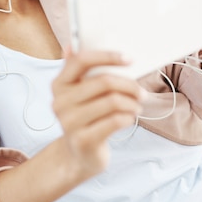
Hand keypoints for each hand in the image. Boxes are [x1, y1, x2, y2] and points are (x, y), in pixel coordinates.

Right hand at [51, 49, 142, 176]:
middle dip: (129, 85)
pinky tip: (130, 118)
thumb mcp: (78, 93)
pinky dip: (129, 117)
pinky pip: (116, 121)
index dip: (107, 56)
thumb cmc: (85, 117)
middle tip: (142, 92)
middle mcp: (60, 102)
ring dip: (132, 103)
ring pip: (113, 101)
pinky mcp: (83, 140)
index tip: (130, 59)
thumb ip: (76, 71)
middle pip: (104, 82)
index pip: (81, 60)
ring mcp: (69, 122)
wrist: (79, 154)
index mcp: (59, 84)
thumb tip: (70, 47)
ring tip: (136, 106)